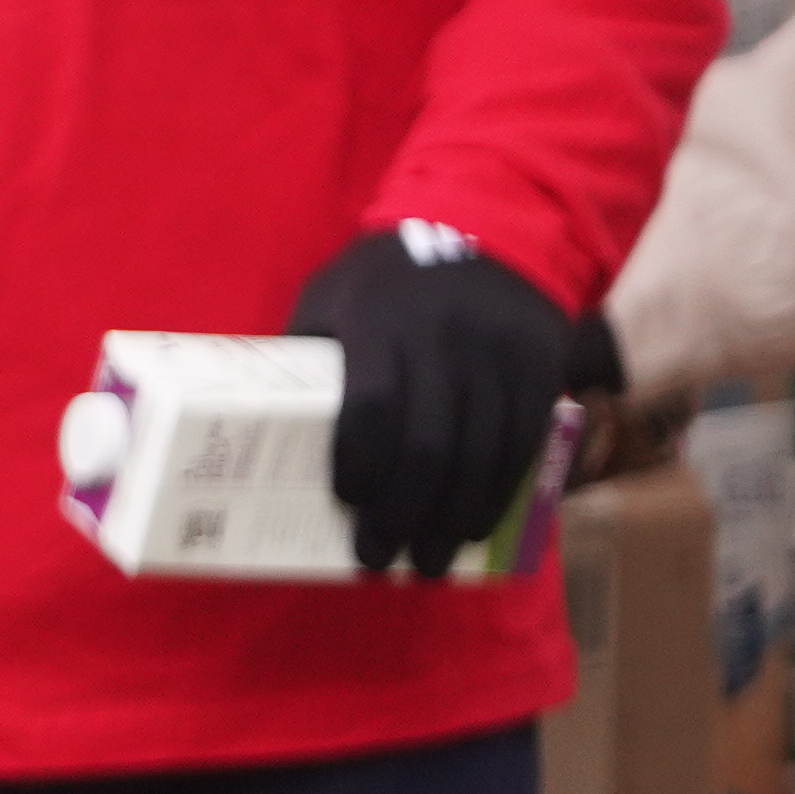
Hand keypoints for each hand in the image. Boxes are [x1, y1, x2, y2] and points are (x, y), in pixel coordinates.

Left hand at [288, 224, 612, 575]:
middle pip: (429, 444)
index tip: (344, 503)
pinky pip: (524, 444)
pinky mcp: (542, 366)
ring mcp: (500, 352)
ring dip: (453, 520)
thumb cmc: (385, 281)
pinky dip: (499, 496)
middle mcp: (446, 335)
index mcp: (380, 317)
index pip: (370, 404)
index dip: (359, 462)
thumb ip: (306, 356)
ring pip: (483, 455)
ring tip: (426, 562)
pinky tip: (473, 528)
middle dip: (403, 512)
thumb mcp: (330, 297)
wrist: (487, 230)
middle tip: (379, 558)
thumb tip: (252, 433)